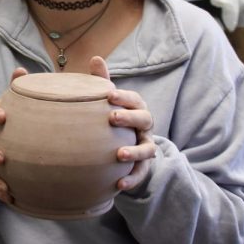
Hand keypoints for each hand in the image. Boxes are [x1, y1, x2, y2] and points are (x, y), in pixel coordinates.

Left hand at [89, 56, 156, 191]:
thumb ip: (102, 81)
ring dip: (135, 151)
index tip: (109, 94)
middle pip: (145, 120)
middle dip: (130, 118)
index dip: (124, 97)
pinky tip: (119, 185)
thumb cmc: (112, 117)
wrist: (120, 144)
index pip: (135, 99)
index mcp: (136, 108)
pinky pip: (141, 173)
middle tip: (113, 118)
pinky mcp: (142, 166)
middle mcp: (145, 127)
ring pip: (148, 149)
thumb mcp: (108, 100)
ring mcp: (145, 147)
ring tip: (120, 155)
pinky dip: (132, 179)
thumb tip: (95, 58)